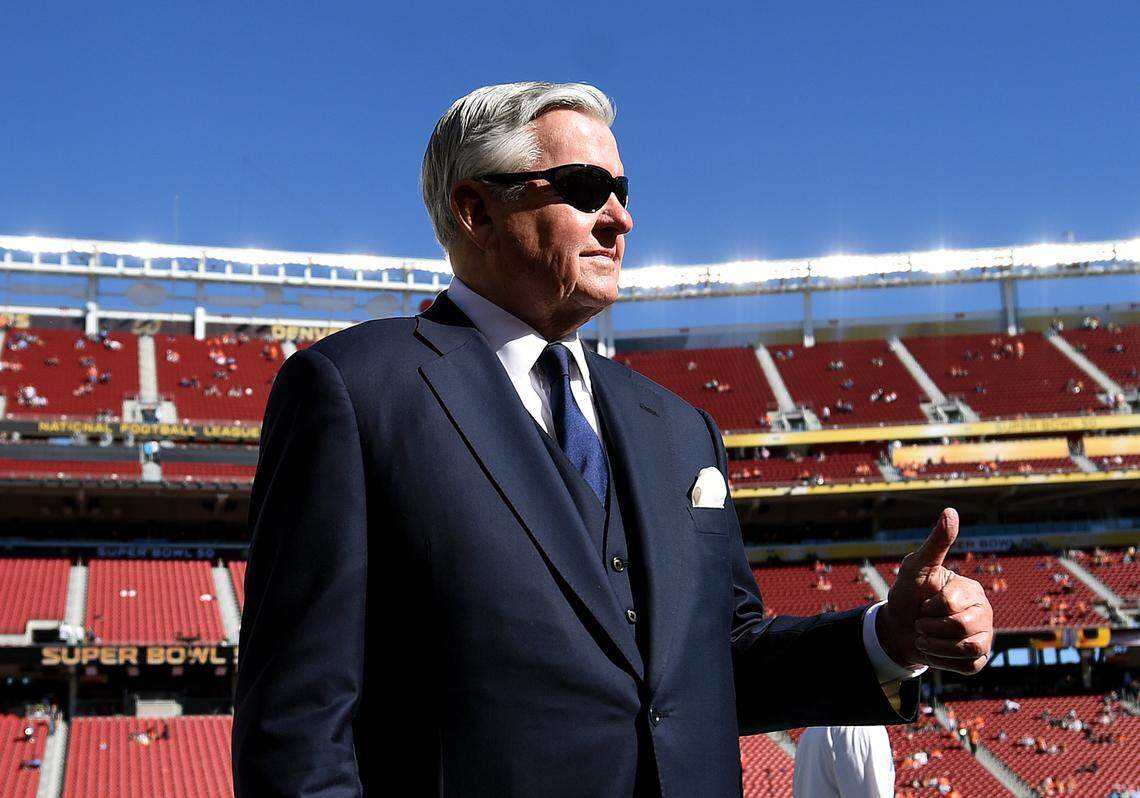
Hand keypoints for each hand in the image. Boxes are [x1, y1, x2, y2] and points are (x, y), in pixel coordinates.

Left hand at [877, 508, 993, 674]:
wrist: (898, 628)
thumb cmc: (908, 594)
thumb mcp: (916, 567)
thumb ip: (935, 543)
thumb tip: (950, 511)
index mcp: (973, 590)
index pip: (952, 604)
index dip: (929, 607)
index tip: (924, 602)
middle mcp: (984, 613)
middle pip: (962, 628)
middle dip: (930, 627)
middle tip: (922, 621)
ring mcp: (984, 638)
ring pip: (967, 650)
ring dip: (935, 645)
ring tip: (926, 636)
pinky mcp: (978, 660)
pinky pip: (967, 667)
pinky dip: (943, 661)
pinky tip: (936, 650)